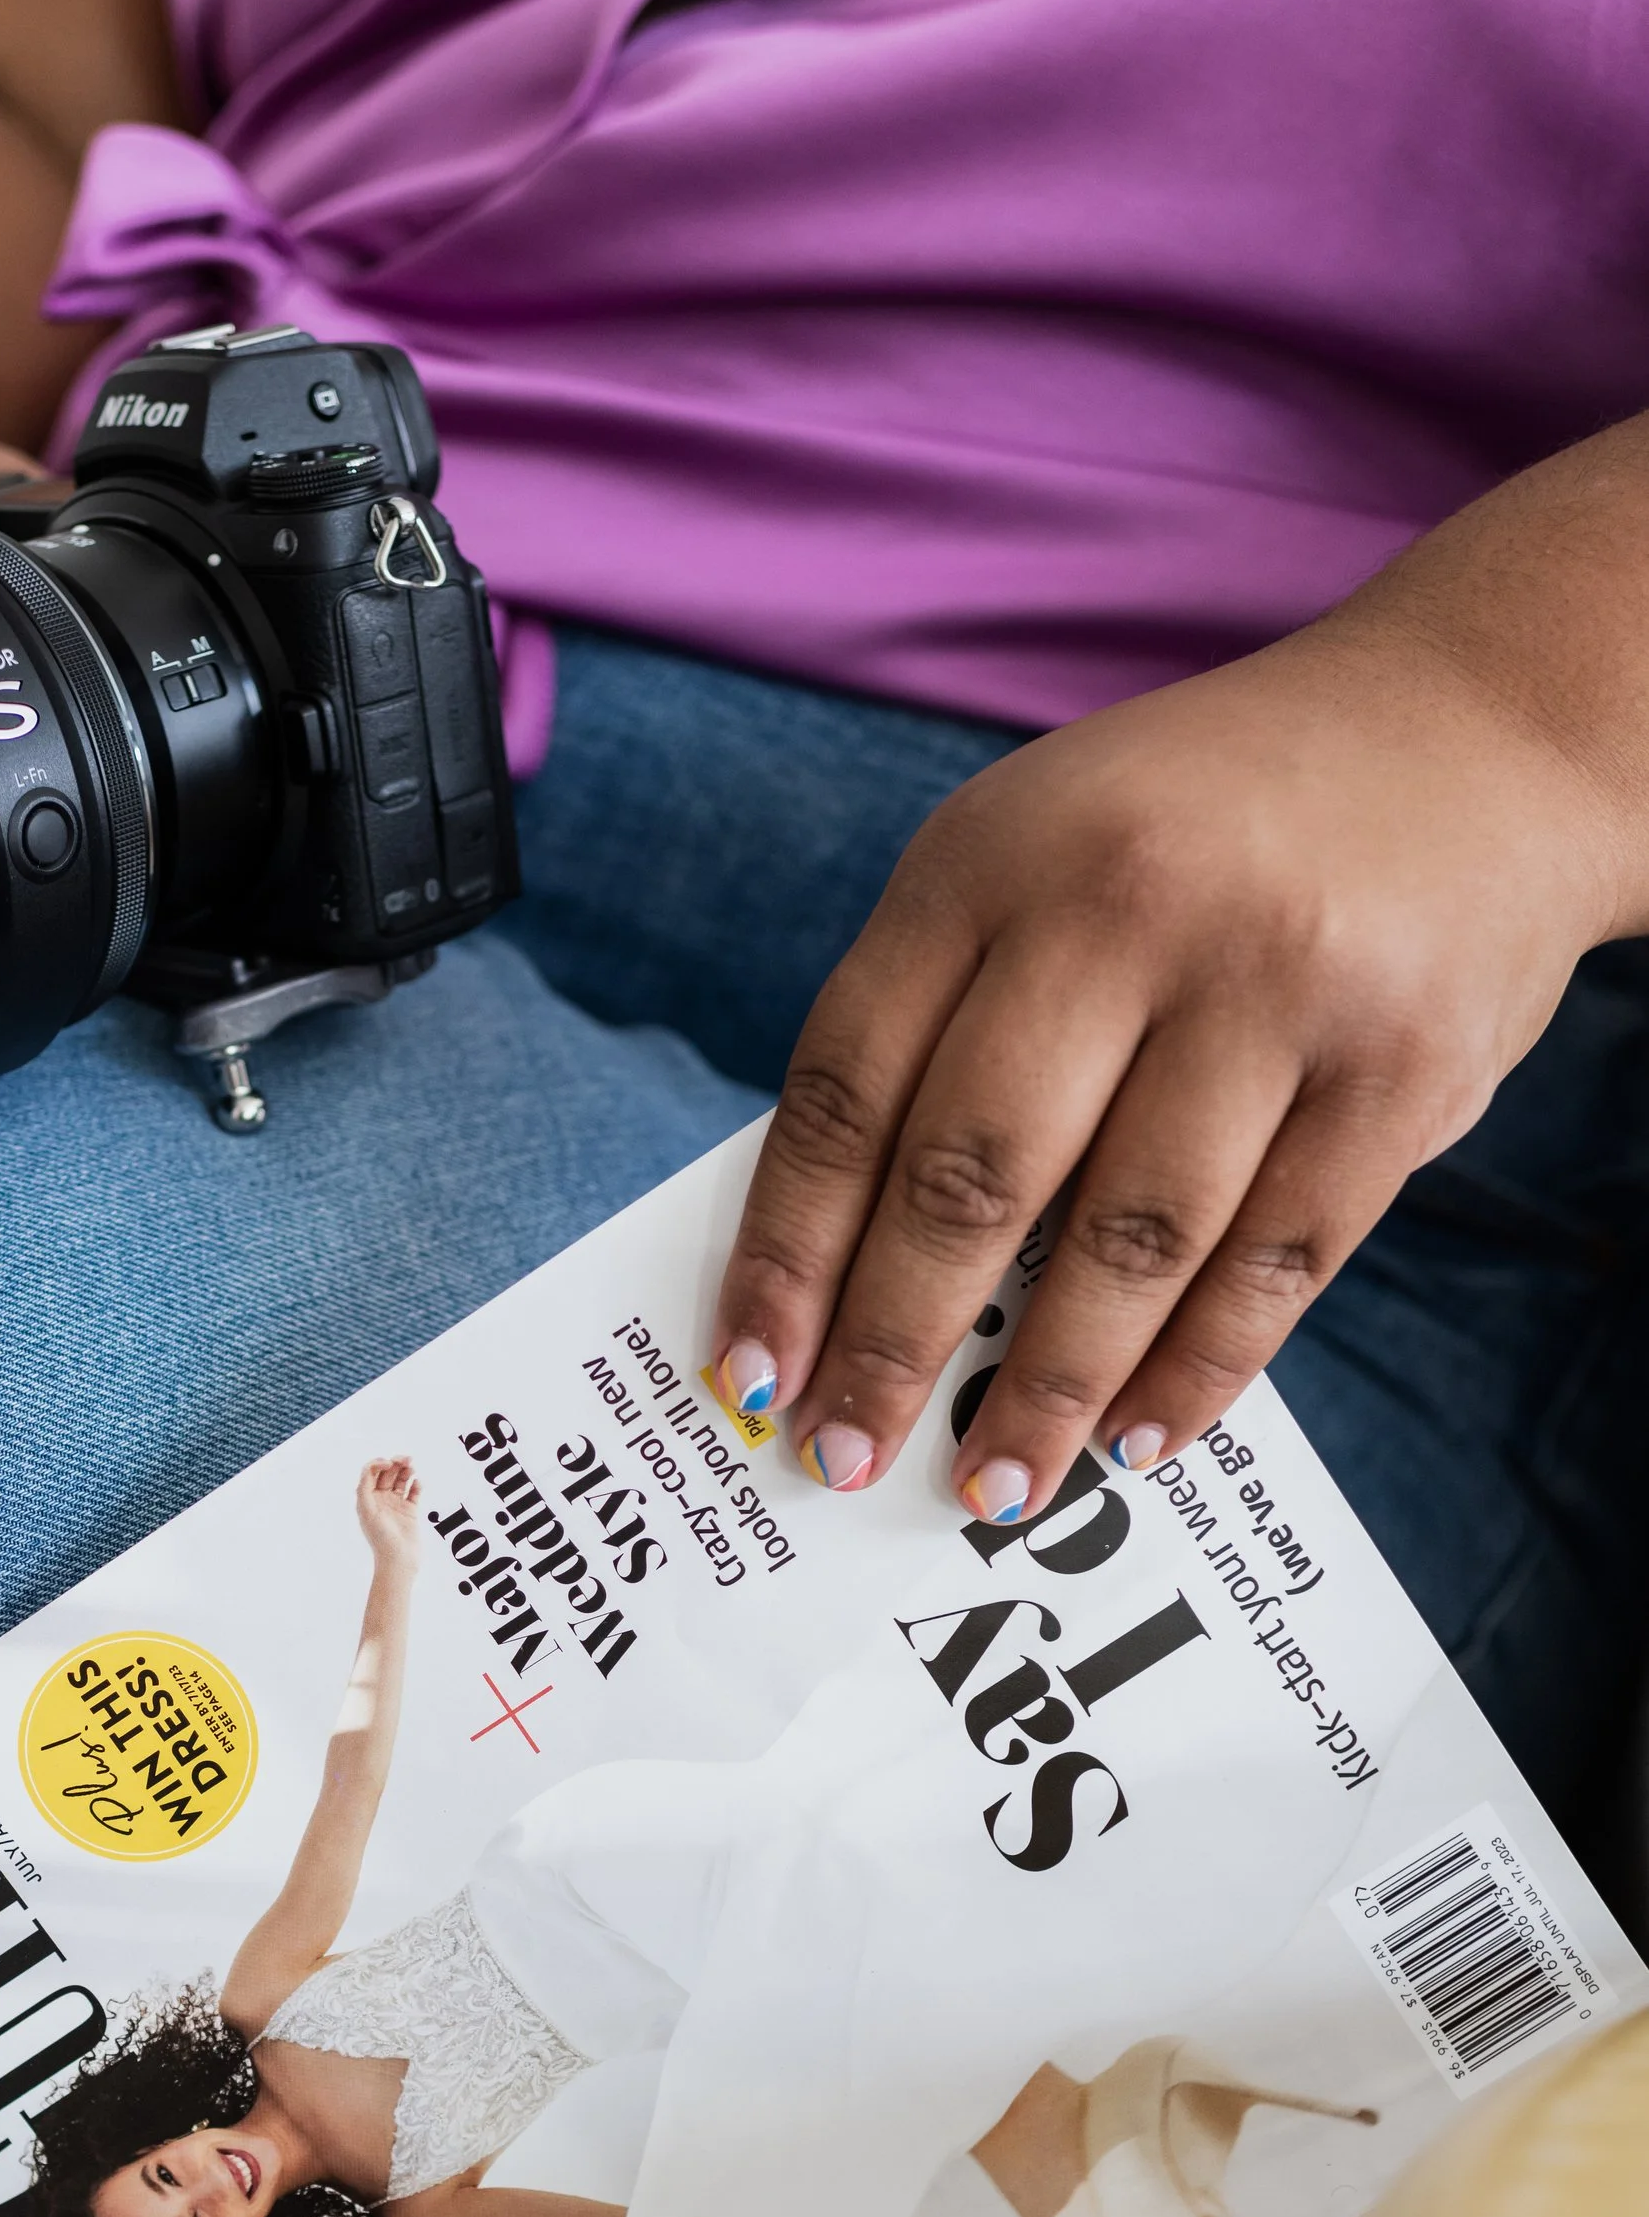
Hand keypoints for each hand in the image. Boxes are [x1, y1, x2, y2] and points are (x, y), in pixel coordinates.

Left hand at [354, 1456, 422, 1571]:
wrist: (398, 1560)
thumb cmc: (380, 1538)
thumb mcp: (366, 1511)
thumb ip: (364, 1488)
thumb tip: (370, 1468)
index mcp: (367, 1499)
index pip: (371, 1473)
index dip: (378, 1463)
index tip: (389, 1463)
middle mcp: (381, 1500)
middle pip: (387, 1473)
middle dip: (396, 1463)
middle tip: (407, 1459)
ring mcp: (396, 1505)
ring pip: (401, 1480)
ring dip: (407, 1471)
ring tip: (413, 1467)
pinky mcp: (410, 1511)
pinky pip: (414, 1492)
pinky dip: (417, 1485)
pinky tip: (419, 1483)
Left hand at [710, 609, 1629, 1519]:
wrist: (1470, 730)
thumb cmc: (1201, 833)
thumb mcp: (1035, 860)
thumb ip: (942, 1027)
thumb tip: (838, 1268)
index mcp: (993, 859)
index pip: (849, 1087)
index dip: (786, 1251)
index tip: (746, 1376)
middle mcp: (1124, 908)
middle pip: (972, 1176)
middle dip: (894, 1346)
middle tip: (844, 1457)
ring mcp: (1273, 987)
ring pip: (1127, 1241)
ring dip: (1045, 1389)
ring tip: (994, 1486)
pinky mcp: (1398, 1067)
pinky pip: (1275, 1262)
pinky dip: (1196, 1371)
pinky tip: (1136, 1438)